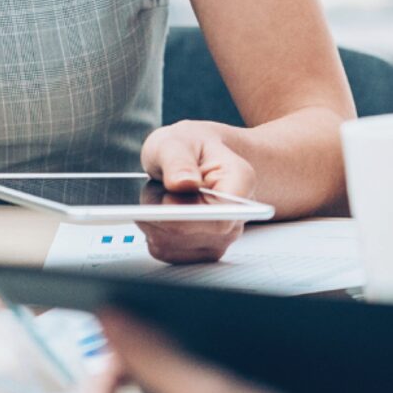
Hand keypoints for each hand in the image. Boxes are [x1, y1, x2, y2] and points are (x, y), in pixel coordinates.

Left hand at [139, 121, 254, 264]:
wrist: (194, 156)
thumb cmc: (189, 147)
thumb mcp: (175, 141)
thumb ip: (178, 160)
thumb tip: (183, 183)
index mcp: (239, 182)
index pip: (220, 217)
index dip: (188, 216)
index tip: (166, 201)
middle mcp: (236, 215)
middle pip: (190, 234)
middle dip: (161, 212)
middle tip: (159, 184)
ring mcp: (220, 237)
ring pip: (172, 244)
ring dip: (154, 221)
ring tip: (161, 193)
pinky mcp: (200, 251)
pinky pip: (165, 251)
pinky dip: (153, 231)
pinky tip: (160, 211)